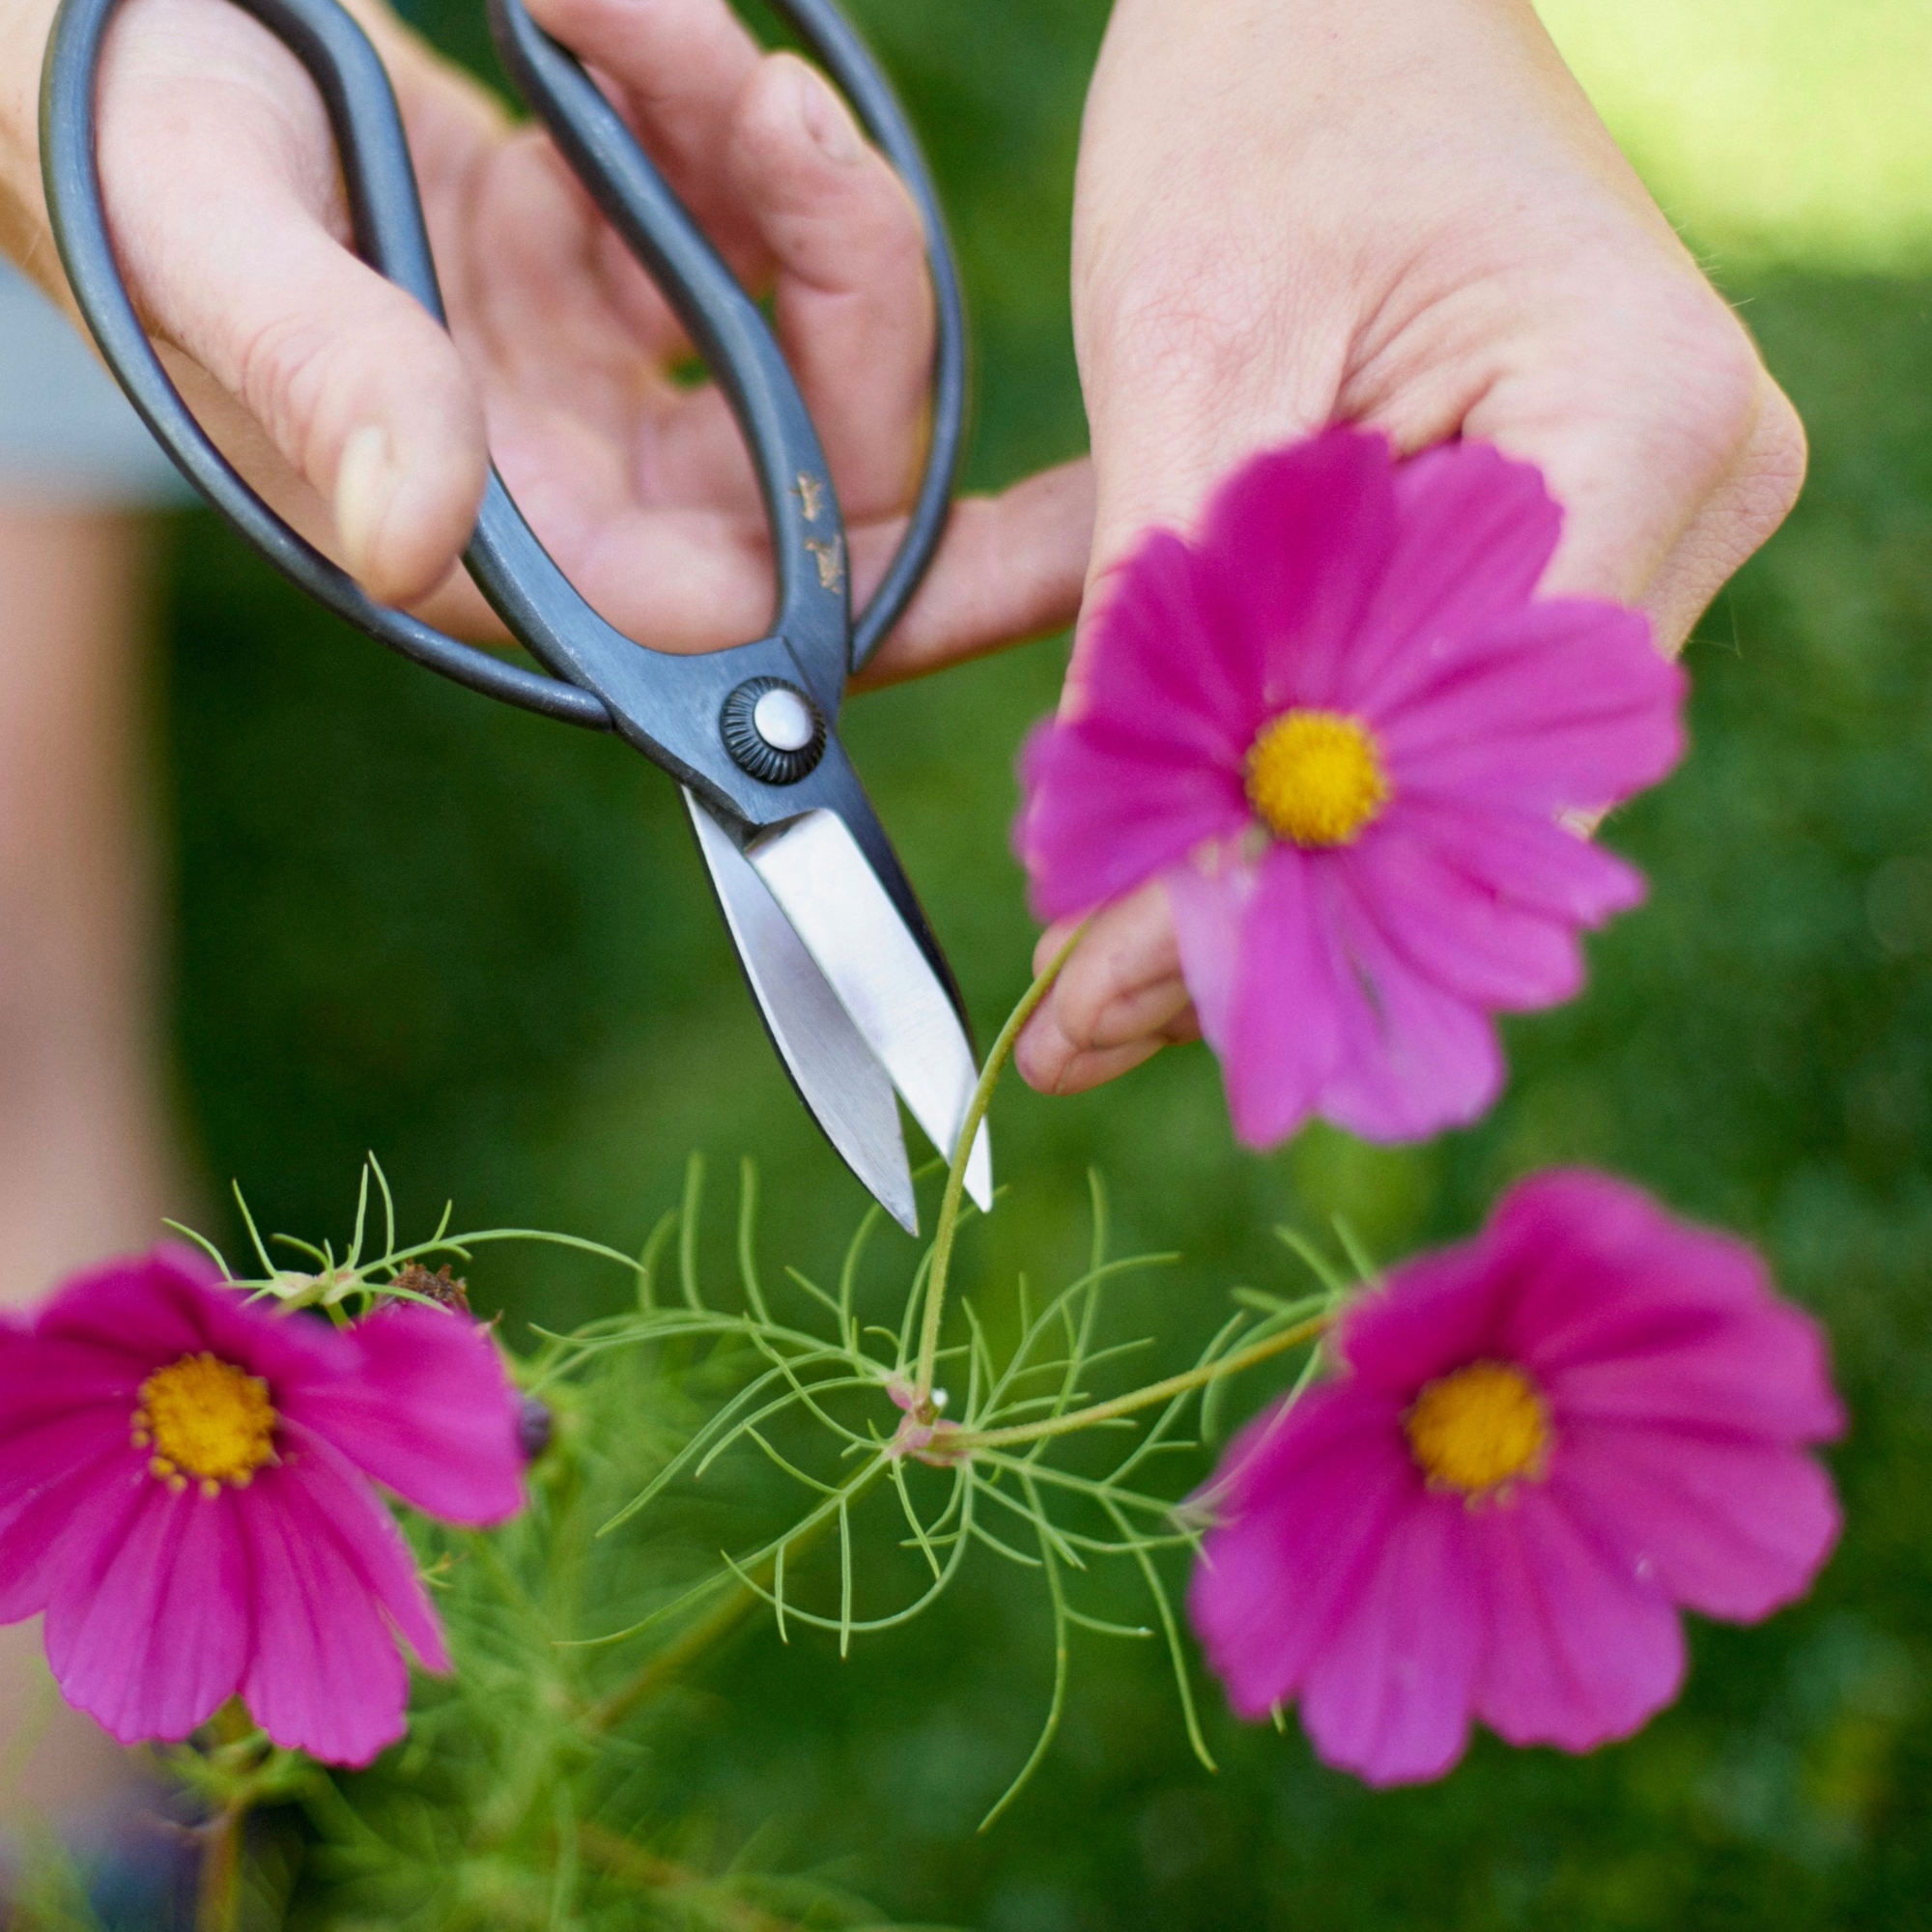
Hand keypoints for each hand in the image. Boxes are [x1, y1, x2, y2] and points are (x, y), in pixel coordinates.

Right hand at [0, 0, 1089, 668]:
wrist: (60, 28)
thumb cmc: (87, 119)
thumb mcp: (189, 228)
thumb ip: (322, 376)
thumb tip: (417, 535)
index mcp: (501, 539)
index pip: (756, 622)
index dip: (917, 601)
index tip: (1072, 539)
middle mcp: (570, 488)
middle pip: (819, 459)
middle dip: (848, 283)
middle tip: (769, 101)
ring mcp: (589, 381)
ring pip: (791, 322)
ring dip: (761, 157)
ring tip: (619, 11)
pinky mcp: (587, 273)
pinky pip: (731, 221)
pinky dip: (709, 113)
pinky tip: (622, 26)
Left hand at [1017, 0, 1804, 1099]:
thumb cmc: (1264, 92)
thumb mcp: (1182, 358)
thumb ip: (1166, 626)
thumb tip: (1121, 874)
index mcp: (1633, 425)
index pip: (1472, 754)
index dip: (1288, 890)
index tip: (1113, 991)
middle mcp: (1679, 500)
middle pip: (1472, 805)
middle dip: (1267, 920)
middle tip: (1085, 1026)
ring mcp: (1631, 532)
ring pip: (1441, 784)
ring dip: (1264, 874)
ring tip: (1094, 984)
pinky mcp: (1551, 547)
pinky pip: (1419, 715)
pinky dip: (1282, 785)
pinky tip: (1154, 861)